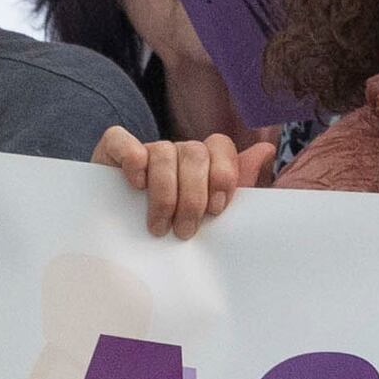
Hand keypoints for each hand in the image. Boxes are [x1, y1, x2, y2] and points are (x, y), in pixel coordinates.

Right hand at [93, 125, 279, 238]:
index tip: (216, 210)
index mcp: (203, 162)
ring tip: (158, 227)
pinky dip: (132, 158)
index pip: (221, 146)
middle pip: (195, 153)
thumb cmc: (173, 229)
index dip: (223, 175)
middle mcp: (176, 152)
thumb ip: (239, 185)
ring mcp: (145, 149)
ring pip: (164, 151)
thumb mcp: (208, 215)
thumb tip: (266, 150)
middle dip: (193, 197)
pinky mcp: (112, 151)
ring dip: (164, 193)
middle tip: (184, 231)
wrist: (119, 239)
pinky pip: (121, 139)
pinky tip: (136, 184)